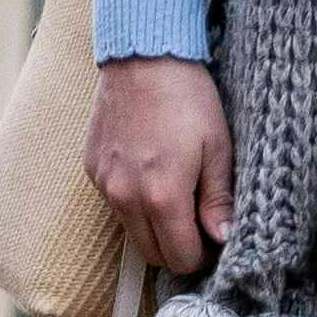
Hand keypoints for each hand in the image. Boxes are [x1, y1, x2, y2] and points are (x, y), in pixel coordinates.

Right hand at [90, 55, 233, 278]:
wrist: (141, 57)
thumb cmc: (187, 99)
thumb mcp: (217, 149)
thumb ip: (218, 200)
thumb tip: (224, 238)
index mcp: (162, 196)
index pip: (181, 258)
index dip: (203, 256)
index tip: (215, 237)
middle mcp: (125, 196)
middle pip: (153, 254)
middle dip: (178, 249)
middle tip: (199, 224)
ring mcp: (104, 182)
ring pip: (132, 232)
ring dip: (155, 228)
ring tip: (177, 197)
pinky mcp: (91, 167)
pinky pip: (115, 204)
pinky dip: (134, 203)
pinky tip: (151, 173)